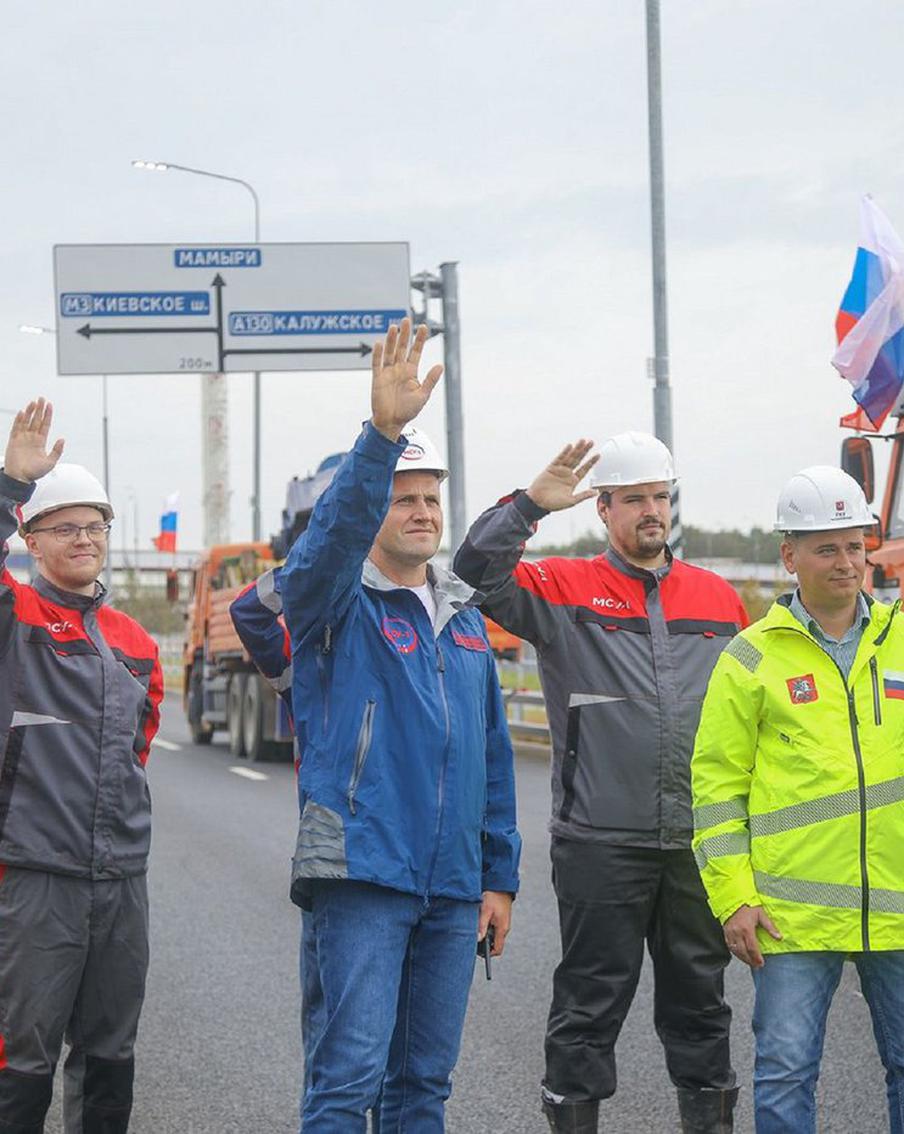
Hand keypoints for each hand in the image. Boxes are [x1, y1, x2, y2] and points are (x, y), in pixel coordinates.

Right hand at [4, 398, 64, 483]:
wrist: (20, 478)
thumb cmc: (35, 472)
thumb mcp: (50, 462)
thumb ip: (57, 451)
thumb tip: (62, 439)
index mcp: (41, 442)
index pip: (45, 425)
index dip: (47, 415)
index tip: (50, 405)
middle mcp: (32, 438)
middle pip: (36, 420)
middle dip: (39, 409)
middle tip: (41, 398)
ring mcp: (22, 438)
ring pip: (26, 421)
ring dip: (29, 412)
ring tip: (33, 402)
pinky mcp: (13, 441)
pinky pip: (16, 428)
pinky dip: (19, 420)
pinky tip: (22, 412)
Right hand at [371, 317, 442, 439]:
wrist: (391, 422)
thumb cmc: (407, 411)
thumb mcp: (422, 396)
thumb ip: (430, 380)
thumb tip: (440, 365)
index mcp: (411, 372)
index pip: (416, 352)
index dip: (419, 340)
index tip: (423, 327)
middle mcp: (399, 369)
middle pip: (402, 348)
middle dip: (405, 334)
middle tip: (407, 320)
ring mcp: (388, 373)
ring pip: (390, 352)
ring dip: (392, 340)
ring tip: (394, 327)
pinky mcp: (377, 378)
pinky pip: (377, 364)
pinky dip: (378, 354)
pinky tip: (380, 343)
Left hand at [478, 890, 512, 956]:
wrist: (501, 883)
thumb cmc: (494, 896)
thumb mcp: (485, 910)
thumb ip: (481, 926)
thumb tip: (478, 939)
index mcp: (502, 929)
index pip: (498, 949)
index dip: (488, 954)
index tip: (478, 952)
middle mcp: (504, 928)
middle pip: (494, 943)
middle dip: (484, 943)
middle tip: (474, 938)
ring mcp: (503, 923)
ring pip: (492, 935)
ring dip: (484, 933)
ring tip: (476, 926)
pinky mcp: (500, 918)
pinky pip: (493, 927)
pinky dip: (486, 926)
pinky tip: (480, 919)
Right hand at [526, 440, 598, 511]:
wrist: (538, 502)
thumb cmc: (553, 504)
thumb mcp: (571, 501)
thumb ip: (583, 495)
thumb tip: (596, 492)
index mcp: (573, 481)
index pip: (584, 469)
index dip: (591, 462)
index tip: (598, 455)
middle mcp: (567, 474)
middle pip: (578, 460)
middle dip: (585, 451)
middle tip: (591, 442)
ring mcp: (559, 470)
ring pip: (570, 457)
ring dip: (576, 449)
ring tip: (583, 440)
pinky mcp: (551, 468)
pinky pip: (559, 459)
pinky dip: (564, 452)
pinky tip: (570, 446)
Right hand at [723, 904, 781, 967]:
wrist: (732, 899)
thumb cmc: (747, 905)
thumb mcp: (761, 914)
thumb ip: (770, 927)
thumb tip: (779, 937)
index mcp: (747, 929)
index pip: (752, 948)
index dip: (757, 957)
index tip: (761, 963)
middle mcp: (737, 932)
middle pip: (743, 952)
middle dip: (750, 961)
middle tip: (756, 966)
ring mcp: (730, 933)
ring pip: (736, 950)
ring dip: (743, 958)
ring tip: (750, 962)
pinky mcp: (725, 932)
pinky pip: (729, 946)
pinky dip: (735, 952)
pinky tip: (740, 954)